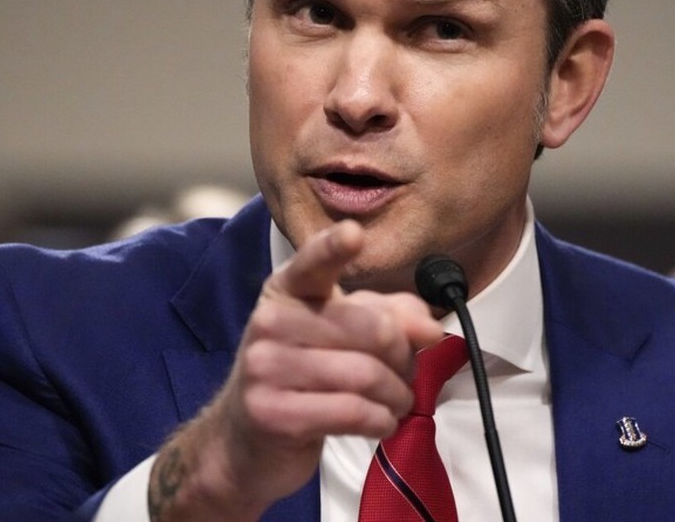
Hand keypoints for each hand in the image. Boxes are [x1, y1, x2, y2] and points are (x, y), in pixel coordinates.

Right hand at [148, 220, 443, 520]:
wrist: (244, 440)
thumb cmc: (302, 376)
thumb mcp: (341, 334)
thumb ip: (389, 317)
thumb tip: (430, 328)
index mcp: (288, 290)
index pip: (313, 262)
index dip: (334, 248)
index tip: (354, 234)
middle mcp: (271, 321)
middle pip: (371, 329)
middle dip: (404, 357)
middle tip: (405, 375)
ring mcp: (265, 368)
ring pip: (366, 375)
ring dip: (398, 395)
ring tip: (397, 402)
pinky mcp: (272, 414)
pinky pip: (351, 412)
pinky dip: (381, 421)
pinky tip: (380, 423)